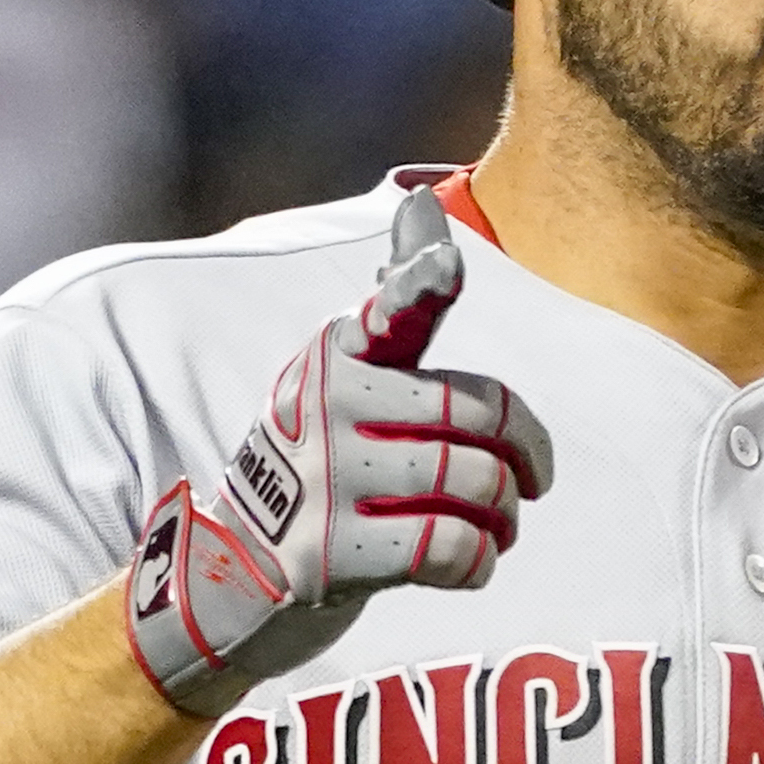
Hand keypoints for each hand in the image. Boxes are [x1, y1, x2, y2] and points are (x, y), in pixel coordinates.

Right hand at [129, 186, 553, 711]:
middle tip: (528, 483)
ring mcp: (324, 480)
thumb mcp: (347, 374)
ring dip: (506, 518)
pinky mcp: (331, 555)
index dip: (424, 283)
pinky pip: (452, 547)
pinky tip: (469, 563)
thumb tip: (421, 197)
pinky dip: (480, 563)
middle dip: (527, 457)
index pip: (395, 310)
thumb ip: (399, 304)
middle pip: (479, 415)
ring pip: (476, 484)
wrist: (235, 566)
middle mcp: (325, 405)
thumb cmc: (321, 458)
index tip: (446, 266)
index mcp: (337, 352)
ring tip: (495, 527)